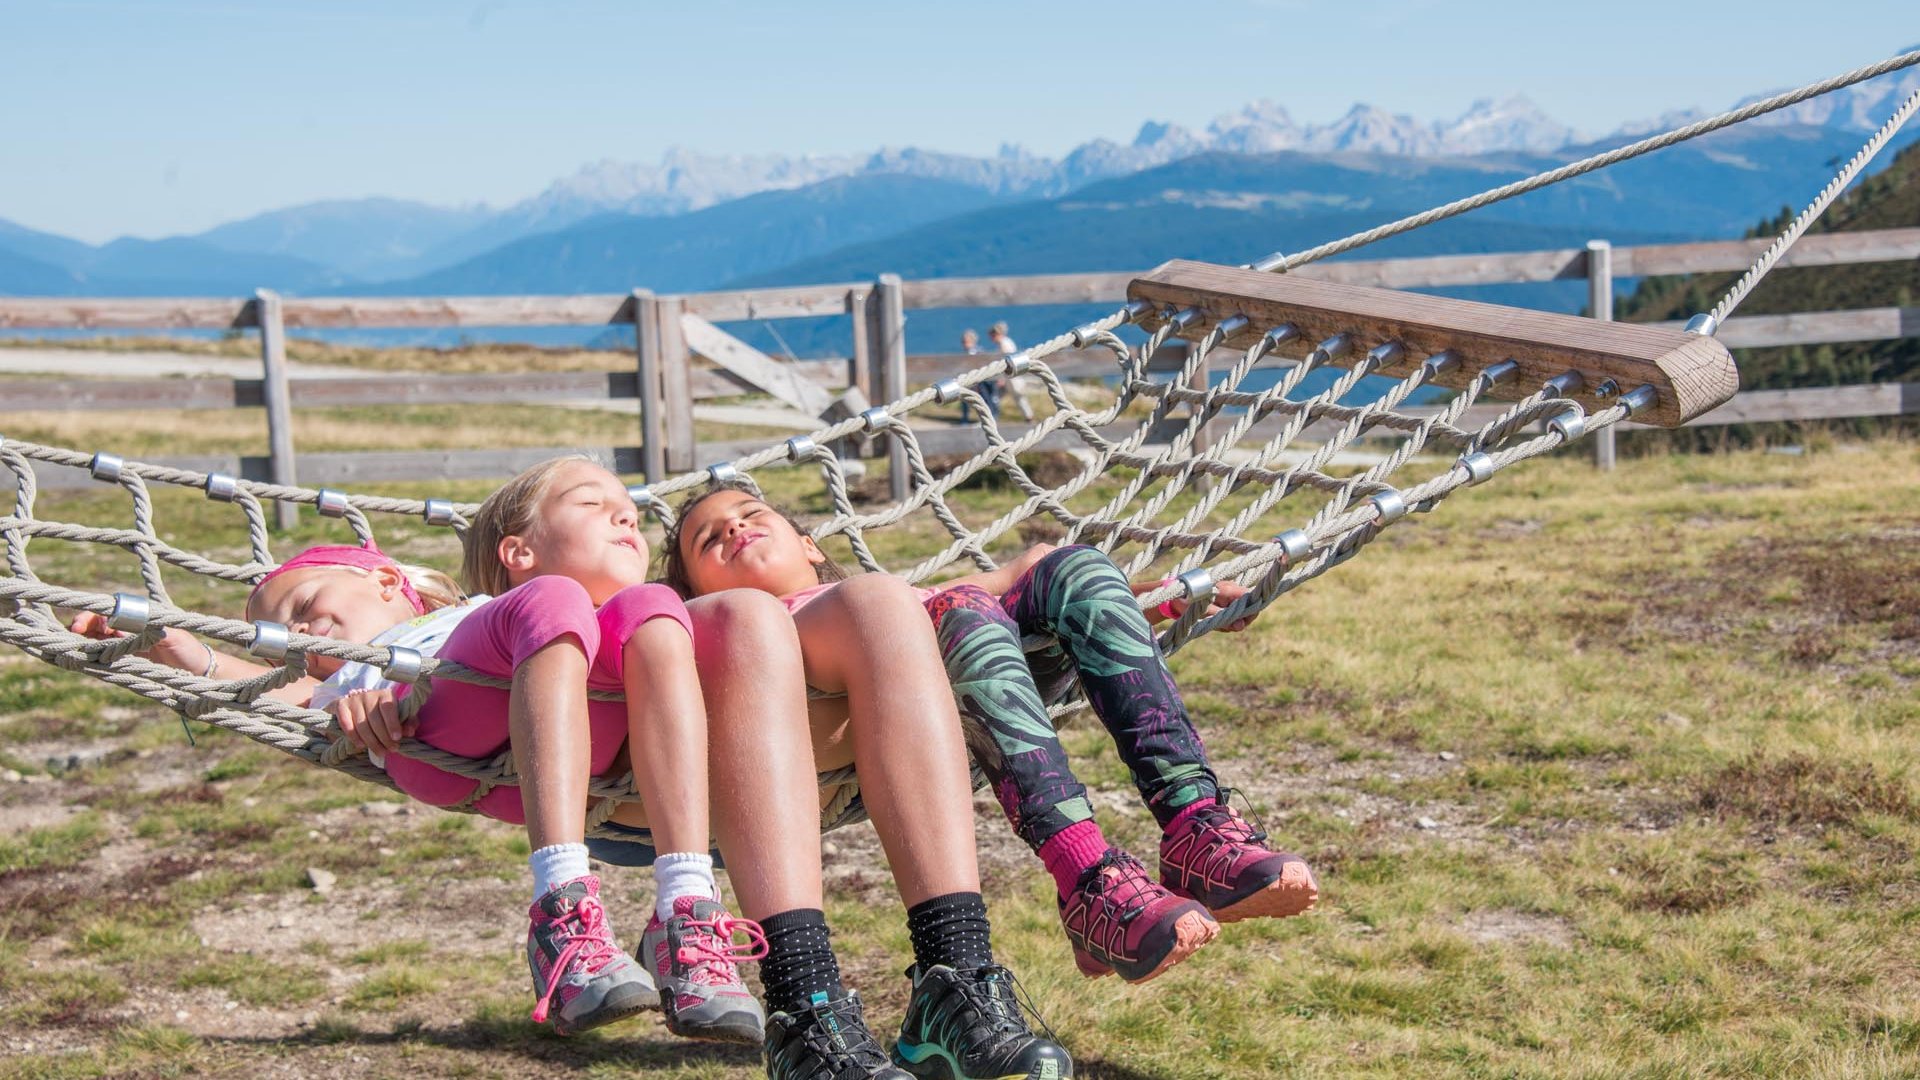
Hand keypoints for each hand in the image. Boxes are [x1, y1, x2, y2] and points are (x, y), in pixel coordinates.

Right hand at [68, 612, 212, 669]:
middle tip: (73, 634)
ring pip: (97, 639)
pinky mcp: (125, 660)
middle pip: (98, 623)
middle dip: (83, 627)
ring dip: (84, 641)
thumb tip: (140, 620)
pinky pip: (103, 655)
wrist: (197, 672)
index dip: (92, 616)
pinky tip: (83, 657)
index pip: (109, 611)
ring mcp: (125, 644)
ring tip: (73, 646)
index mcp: (139, 617)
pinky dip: (91, 655)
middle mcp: (129, 628)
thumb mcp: (174, 636)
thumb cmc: (189, 649)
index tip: (81, 625)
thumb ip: (156, 628)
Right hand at [330, 689, 411, 755]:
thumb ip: (407, 722)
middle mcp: (369, 694)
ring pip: (362, 724)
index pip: (389, 708)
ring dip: (371, 741)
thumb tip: (410, 731)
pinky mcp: (340, 704)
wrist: (357, 706)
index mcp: (386, 694)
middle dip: (384, 738)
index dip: (393, 723)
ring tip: (379, 752)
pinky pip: (345, 722)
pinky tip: (360, 745)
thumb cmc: (383, 714)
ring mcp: (354, 699)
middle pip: (375, 719)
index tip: (397, 738)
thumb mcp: (398, 716)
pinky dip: (353, 736)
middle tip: (390, 750)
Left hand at [1156, 580, 1258, 632]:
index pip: (1250, 598)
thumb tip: (1240, 626)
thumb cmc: (1186, 602)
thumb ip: (1223, 619)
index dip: (1251, 612)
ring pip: (1239, 614)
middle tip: (1224, 626)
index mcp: (1227, 589)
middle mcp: (1230, 591)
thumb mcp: (1203, 612)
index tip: (1241, 624)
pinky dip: (1224, 622)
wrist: (1172, 599)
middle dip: (1239, 621)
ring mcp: (1227, 598)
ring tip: (1213, 623)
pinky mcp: (1222, 604)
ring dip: (1230, 622)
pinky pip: (1230, 615)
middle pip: (1247, 608)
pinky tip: (1212, 622)